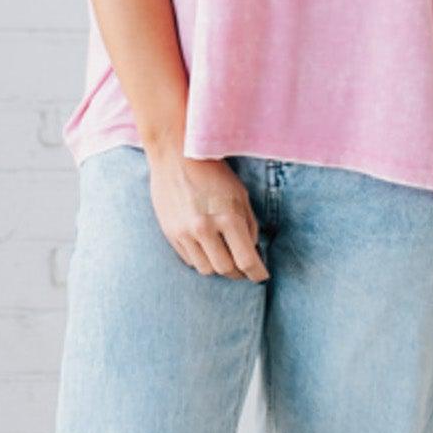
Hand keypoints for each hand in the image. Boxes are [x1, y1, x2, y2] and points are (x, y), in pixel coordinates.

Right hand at [146, 151, 269, 279]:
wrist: (175, 156)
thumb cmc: (213, 173)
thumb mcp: (240, 195)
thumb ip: (248, 225)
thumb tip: (253, 250)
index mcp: (228, 217)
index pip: (246, 260)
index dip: (257, 273)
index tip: (261, 277)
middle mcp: (205, 229)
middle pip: (226, 269)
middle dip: (238, 273)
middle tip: (244, 269)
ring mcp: (185, 233)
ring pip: (206, 269)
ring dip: (218, 267)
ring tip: (224, 257)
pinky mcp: (171, 234)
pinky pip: (190, 260)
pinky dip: (202, 258)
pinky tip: (207, 248)